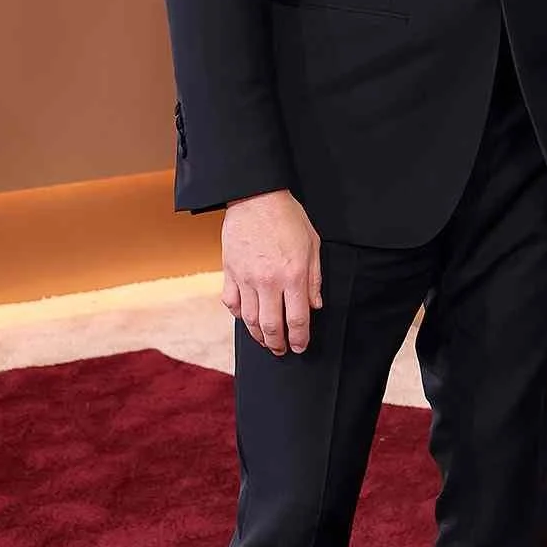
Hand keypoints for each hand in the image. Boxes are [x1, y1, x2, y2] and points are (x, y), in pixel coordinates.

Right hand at [221, 189, 322, 355]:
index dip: (300, 339)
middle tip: (282, 350)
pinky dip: (238, 315)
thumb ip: (314, 278)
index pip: (298, 319)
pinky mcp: (230, 272)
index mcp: (293, 275)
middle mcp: (269, 282)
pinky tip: (246, 318)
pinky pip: (232, 303)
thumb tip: (316, 306)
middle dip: (278, 344)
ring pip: (250, 320)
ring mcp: (246, 278)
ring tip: (266, 341)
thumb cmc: (288, 217)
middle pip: (271, 326)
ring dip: (258, 336)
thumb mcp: (312, 244)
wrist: (255, 196)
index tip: (300, 347)